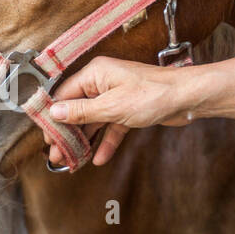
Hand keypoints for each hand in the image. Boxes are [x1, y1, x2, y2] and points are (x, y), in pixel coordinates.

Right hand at [44, 56, 197, 165]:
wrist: (188, 98)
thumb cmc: (154, 94)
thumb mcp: (112, 106)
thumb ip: (81, 111)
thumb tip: (55, 112)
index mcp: (95, 74)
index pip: (64, 95)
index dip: (53, 116)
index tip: (46, 135)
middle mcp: (103, 83)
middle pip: (76, 109)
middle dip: (67, 133)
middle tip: (56, 153)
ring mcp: (116, 96)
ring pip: (93, 120)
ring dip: (84, 140)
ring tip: (72, 159)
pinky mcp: (128, 109)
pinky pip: (111, 126)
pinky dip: (105, 141)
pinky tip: (99, 157)